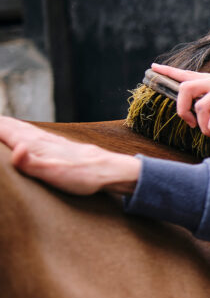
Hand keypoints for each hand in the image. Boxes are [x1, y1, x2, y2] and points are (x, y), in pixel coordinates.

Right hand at [0, 116, 139, 194]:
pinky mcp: (61, 146)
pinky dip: (25, 130)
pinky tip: (28, 134)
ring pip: (26, 129)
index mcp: (38, 145)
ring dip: (11, 125)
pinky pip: (37, 134)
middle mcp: (43, 140)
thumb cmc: (82, 175)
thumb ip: (32, 164)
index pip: (8, 133)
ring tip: (1, 122)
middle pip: (15, 127)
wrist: (110, 170)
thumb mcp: (54, 174)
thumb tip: (16, 149)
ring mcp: (53, 141)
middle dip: (0, 124)